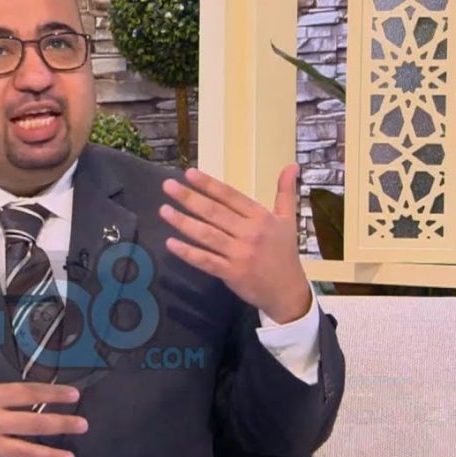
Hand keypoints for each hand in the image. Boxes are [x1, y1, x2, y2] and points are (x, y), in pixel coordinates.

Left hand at [159, 163, 311, 322]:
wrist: (288, 291)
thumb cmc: (284, 253)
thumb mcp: (288, 219)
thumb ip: (285, 192)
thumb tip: (291, 165)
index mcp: (260, 217)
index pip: (230, 196)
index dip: (209, 185)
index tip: (189, 173)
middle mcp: (249, 233)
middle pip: (215, 213)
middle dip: (189, 198)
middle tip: (167, 186)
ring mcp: (239, 254)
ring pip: (207, 235)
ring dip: (183, 222)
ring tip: (163, 210)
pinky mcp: (231, 273)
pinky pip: (206, 260)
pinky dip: (188, 252)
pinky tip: (170, 243)